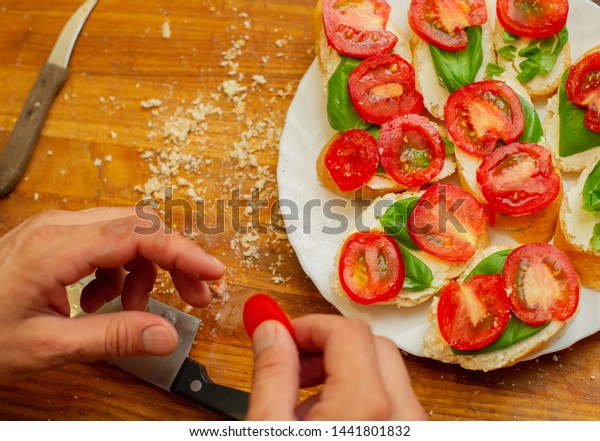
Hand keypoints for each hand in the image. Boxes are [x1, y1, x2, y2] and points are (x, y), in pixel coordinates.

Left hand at [0, 207, 223, 378]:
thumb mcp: (48, 346)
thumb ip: (113, 338)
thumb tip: (168, 335)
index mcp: (56, 248)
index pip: (139, 235)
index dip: (184, 252)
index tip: (213, 272)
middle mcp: (59, 227)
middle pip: (140, 225)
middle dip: (174, 258)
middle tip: (193, 294)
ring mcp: (56, 228)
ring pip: (126, 231)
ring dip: (145, 267)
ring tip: (133, 306)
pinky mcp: (54, 237)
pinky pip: (106, 241)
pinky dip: (120, 269)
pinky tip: (102, 299)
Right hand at [247, 314, 426, 419]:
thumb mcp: (270, 429)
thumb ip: (271, 375)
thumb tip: (270, 331)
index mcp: (366, 405)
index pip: (347, 331)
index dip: (310, 326)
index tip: (283, 336)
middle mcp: (401, 413)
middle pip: (372, 345)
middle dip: (328, 344)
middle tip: (292, 362)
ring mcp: (411, 427)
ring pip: (385, 372)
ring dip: (343, 370)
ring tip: (303, 399)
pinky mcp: (412, 437)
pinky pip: (392, 401)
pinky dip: (360, 396)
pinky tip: (328, 418)